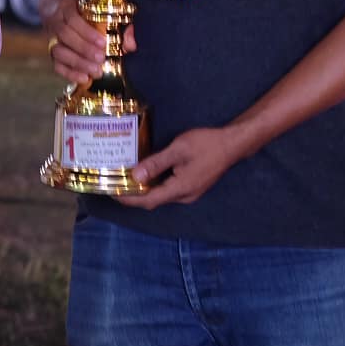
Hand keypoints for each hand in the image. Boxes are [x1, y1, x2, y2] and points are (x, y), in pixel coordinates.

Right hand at [42, 0, 137, 86]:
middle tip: (101, 58)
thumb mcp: (101, 12)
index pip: (72, 18)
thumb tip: (131, 44)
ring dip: (77, 62)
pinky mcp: (51, 53)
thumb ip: (119, 26)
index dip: (87, 31)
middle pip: (64, 35)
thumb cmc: (85, 12)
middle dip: (83, 48)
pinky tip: (84, 78)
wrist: (57, 8)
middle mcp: (55, 22)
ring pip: (58, 51)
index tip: (103, 42)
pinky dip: (69, 73)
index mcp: (67, 8)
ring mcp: (51, 38)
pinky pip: (56, 64)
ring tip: (96, 71)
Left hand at [114, 126, 240, 208]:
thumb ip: (156, 163)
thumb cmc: (206, 144)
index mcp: (180, 189)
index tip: (111, 193)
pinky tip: (145, 174)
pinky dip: (154, 184)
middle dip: (133, 195)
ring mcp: (189, 192)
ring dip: (143, 190)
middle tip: (114, 184)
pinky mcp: (192, 185)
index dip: (129, 199)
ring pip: (161, 195)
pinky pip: (168, 189)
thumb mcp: (178, 150)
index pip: (148, 200)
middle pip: (153, 200)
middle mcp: (184, 196)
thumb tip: (136, 177)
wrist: (232, 144)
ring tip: (124, 179)